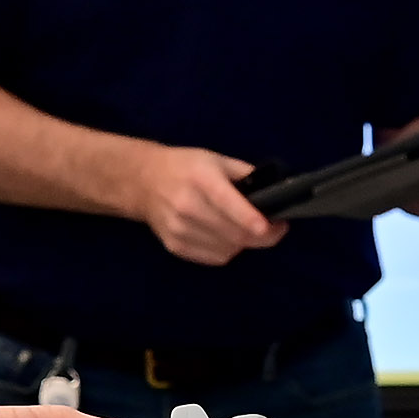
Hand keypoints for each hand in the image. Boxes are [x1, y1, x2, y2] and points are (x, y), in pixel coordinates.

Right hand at [125, 145, 285, 264]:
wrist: (143, 182)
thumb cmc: (185, 167)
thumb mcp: (216, 159)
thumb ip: (245, 175)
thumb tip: (274, 193)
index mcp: (201, 179)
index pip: (228, 203)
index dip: (252, 219)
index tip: (273, 227)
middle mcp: (188, 206)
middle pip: (233, 233)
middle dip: (262, 236)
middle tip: (275, 229)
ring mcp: (179, 230)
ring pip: (228, 249)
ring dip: (245, 243)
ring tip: (247, 230)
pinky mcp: (175, 246)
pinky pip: (214, 258)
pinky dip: (228, 250)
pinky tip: (227, 236)